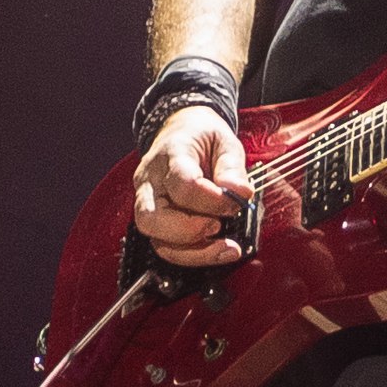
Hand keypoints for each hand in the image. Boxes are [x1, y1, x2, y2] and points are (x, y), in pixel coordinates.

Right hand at [131, 105, 252, 266]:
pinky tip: (215, 249)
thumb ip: (232, 168)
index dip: (210, 200)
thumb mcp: (225, 142)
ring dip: (192, 251)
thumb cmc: (202, 138)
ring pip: (155, 238)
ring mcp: (146, 202)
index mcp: (171, 154)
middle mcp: (150, 181)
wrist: (180, 132)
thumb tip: (240, 194)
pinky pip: (164, 245)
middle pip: (152, 218)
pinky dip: (191, 254)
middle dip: (189, 231)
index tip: (235, 203)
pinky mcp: (153, 219)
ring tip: (225, 247)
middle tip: (219, 227)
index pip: (182, 183)